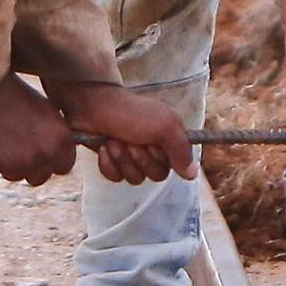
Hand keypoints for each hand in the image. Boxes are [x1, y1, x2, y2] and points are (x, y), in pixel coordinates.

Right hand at [0, 76, 77, 186]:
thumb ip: (54, 136)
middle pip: (40, 177)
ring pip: (16, 175)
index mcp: (62, 140)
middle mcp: (45, 154)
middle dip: (30, 166)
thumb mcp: (46, 113)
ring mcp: (21, 161)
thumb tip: (54, 151)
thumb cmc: (15, 93)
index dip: (52, 160)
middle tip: (19, 148)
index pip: (64, 166)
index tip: (42, 153)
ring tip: (2, 139)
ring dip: (9, 163)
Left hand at [50, 76, 197, 184]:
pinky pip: (115, 178)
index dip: (163, 157)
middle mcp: (152, 150)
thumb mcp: (163, 126)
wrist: (93, 106)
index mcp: (168, 140)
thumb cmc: (131, 112)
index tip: (153, 142)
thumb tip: (192, 175)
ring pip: (135, 179)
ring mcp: (131, 157)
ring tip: (114, 141)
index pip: (176, 165)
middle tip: (130, 140)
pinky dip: (108, 164)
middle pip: (156, 175)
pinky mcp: (112, 161)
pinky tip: (103, 148)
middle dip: (141, 158)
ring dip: (123, 159)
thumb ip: (181, 150)